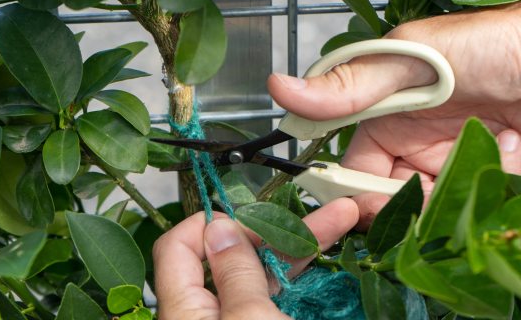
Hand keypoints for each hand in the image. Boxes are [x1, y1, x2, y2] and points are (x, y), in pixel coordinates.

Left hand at [153, 198, 358, 319]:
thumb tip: (219, 224)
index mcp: (184, 309)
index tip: (251, 212)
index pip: (178, 245)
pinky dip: (298, 276)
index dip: (210, 220)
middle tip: (325, 211)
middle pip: (232, 256)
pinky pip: (273, 298)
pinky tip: (324, 257)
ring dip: (299, 247)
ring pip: (261, 275)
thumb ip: (235, 273)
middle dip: (277, 228)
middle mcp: (206, 313)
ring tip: (342, 219)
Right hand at [268, 0, 520, 228]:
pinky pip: (480, 205)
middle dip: (419, 201)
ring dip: (465, 183)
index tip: (376, 201)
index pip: (356, 174)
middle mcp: (415, 148)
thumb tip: (280, 87)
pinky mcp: (489, 179)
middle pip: (398, 202)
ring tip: (492, 141)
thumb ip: (347, 87)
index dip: (361, 195)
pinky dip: (498, 179)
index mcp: (385, 121)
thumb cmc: (487, 45)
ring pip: (440, 209)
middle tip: (444, 179)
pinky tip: (513, 143)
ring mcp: (453, 165)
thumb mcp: (406, 61)